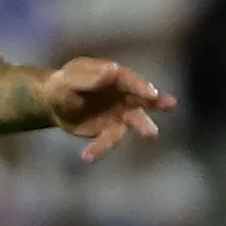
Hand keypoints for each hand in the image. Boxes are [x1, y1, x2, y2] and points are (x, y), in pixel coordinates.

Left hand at [39, 59, 178, 160]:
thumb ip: (90, 77)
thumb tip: (112, 70)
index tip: (151, 93)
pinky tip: (87, 156)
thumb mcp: (71, 78)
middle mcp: (123, 95)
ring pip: (133, 122)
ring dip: (142, 127)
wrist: (54, 103)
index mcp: (115, 77)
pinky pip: (109, 140)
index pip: (131, 80)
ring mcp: (119, 114)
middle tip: (172, 104)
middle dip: (157, 102)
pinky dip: (100, 149)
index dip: (141, 86)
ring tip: (153, 133)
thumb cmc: (64, 84)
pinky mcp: (109, 130)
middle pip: (143, 99)